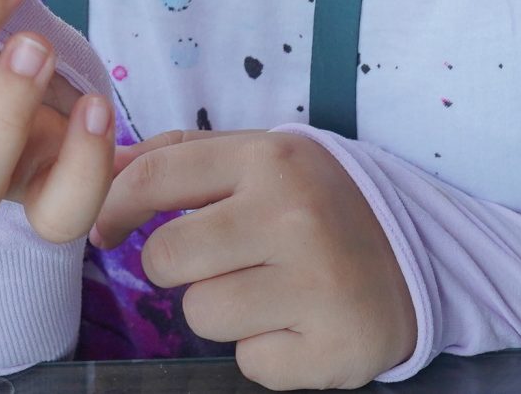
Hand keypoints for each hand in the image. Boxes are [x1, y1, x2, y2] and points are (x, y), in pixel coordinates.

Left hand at [96, 129, 416, 389]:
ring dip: (220, 311)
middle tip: (218, 261)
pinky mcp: (332, 350)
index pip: (153, 178)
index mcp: (270, 160)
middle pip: (166, 257)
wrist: (418, 259)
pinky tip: (295, 324)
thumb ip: (178, 157)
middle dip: (175, 267)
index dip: (114, 207)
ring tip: (265, 291)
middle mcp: (294, 217)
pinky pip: (248, 363)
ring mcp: (317, 287)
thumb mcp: (257, 159)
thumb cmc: (314, 205)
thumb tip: (103, 167)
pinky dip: (264, 351)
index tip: (109, 229)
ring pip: (200, 315)